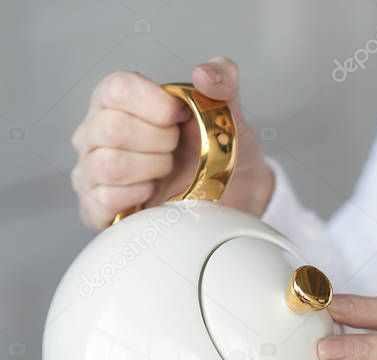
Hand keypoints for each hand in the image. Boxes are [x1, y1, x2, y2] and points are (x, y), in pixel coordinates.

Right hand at [71, 57, 273, 229]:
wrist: (225, 193)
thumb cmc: (214, 148)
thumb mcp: (225, 108)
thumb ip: (222, 77)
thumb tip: (203, 75)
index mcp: (116, 97)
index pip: (118, 89)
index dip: (157, 106)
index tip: (180, 117)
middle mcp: (95, 130)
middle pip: (113, 128)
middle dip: (160, 141)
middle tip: (176, 148)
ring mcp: (91, 169)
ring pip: (109, 165)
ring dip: (151, 169)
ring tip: (165, 169)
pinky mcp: (95, 207)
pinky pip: (104, 200)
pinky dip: (136, 197)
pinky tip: (152, 192)